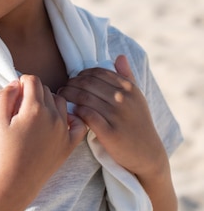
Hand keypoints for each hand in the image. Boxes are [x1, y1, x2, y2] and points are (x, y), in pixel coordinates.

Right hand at [0, 74, 86, 202]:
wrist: (14, 182)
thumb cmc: (3, 151)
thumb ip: (5, 96)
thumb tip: (16, 83)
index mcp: (34, 108)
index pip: (33, 80)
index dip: (23, 81)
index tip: (17, 91)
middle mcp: (53, 116)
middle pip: (46, 90)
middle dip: (34, 92)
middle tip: (22, 106)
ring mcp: (63, 130)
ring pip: (61, 102)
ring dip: (50, 102)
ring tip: (37, 113)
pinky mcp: (69, 144)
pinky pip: (78, 123)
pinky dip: (71, 118)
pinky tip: (60, 121)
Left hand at [58, 56, 166, 178]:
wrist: (148, 154)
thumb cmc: (139, 123)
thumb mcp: (138, 98)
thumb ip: (128, 76)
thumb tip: (120, 56)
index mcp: (129, 88)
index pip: (98, 73)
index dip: (82, 74)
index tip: (74, 79)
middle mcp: (123, 99)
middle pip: (88, 83)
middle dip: (71, 83)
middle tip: (63, 88)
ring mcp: (117, 116)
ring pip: (85, 98)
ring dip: (69, 95)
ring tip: (62, 98)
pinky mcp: (110, 133)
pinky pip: (87, 116)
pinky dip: (76, 112)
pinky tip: (70, 112)